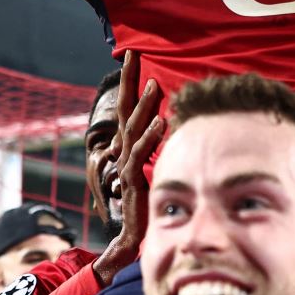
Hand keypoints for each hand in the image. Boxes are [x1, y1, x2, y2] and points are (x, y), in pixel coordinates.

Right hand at [95, 52, 163, 287]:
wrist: (130, 239)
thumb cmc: (146, 206)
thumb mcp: (152, 173)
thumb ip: (157, 153)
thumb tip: (171, 129)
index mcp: (128, 148)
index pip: (128, 110)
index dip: (130, 84)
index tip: (134, 58)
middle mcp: (123, 152)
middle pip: (124, 111)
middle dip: (128, 82)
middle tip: (132, 54)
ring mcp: (125, 165)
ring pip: (133, 129)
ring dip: (144, 106)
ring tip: (154, 84)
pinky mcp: (130, 181)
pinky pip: (140, 154)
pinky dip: (151, 137)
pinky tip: (163, 122)